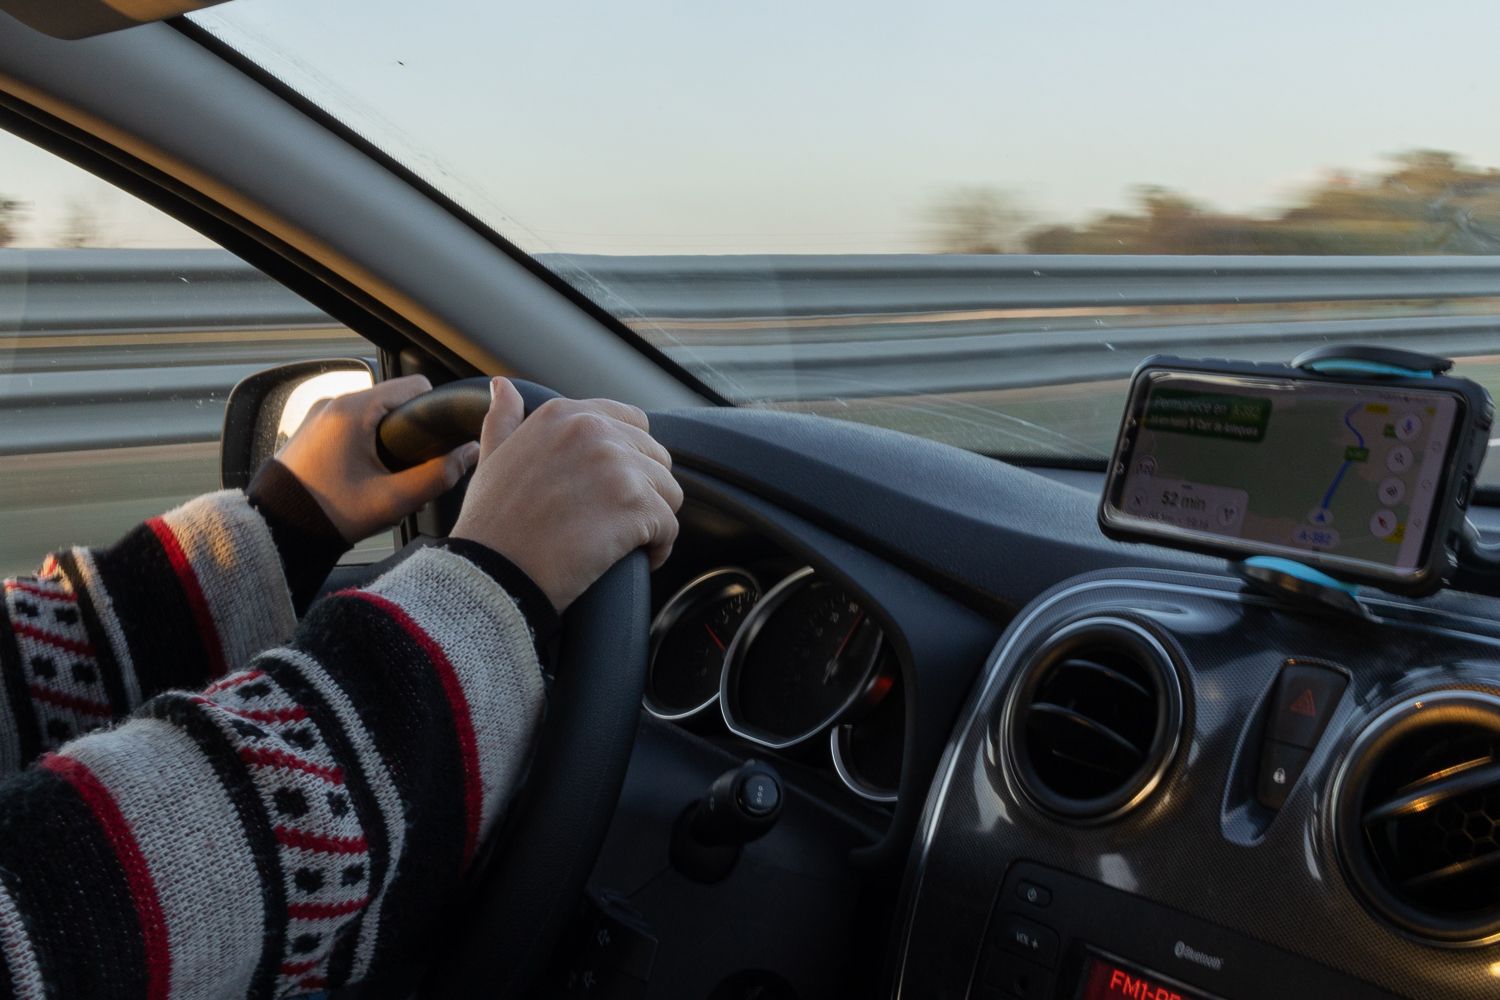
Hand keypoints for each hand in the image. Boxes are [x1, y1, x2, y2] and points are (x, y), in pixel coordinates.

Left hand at [276, 375, 479, 542]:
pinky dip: (366, 442)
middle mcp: (334, 403)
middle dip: (411, 431)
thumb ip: (439, 475)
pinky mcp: (312, 430)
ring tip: (388, 474)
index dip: (435, 413)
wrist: (275, 530)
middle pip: (394, 400)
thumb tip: (470, 452)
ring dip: (388, 438)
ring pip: (373, 413)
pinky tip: (366, 473)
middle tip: (412, 467)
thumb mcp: (393, 500)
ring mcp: (319, 414)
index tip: (438, 443)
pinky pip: (351, 424)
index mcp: (354, 410)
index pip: (415, 387)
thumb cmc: (329, 515)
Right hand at [452, 378, 682, 611]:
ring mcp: (618, 466)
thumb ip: (503, 419)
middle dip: (644, 491)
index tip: (614, 489)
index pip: (632, 422)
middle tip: (618, 521)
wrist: (491, 573)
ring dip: (654, 519)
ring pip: (668, 491)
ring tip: (630, 542)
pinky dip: (660, 548)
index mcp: (563, 415)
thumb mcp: (491, 459)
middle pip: (655, 457)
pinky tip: (641, 559)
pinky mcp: (635, 506)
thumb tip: (504, 387)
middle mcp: (593, 431)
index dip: (631, 458)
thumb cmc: (491, 524)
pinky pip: (670, 526)